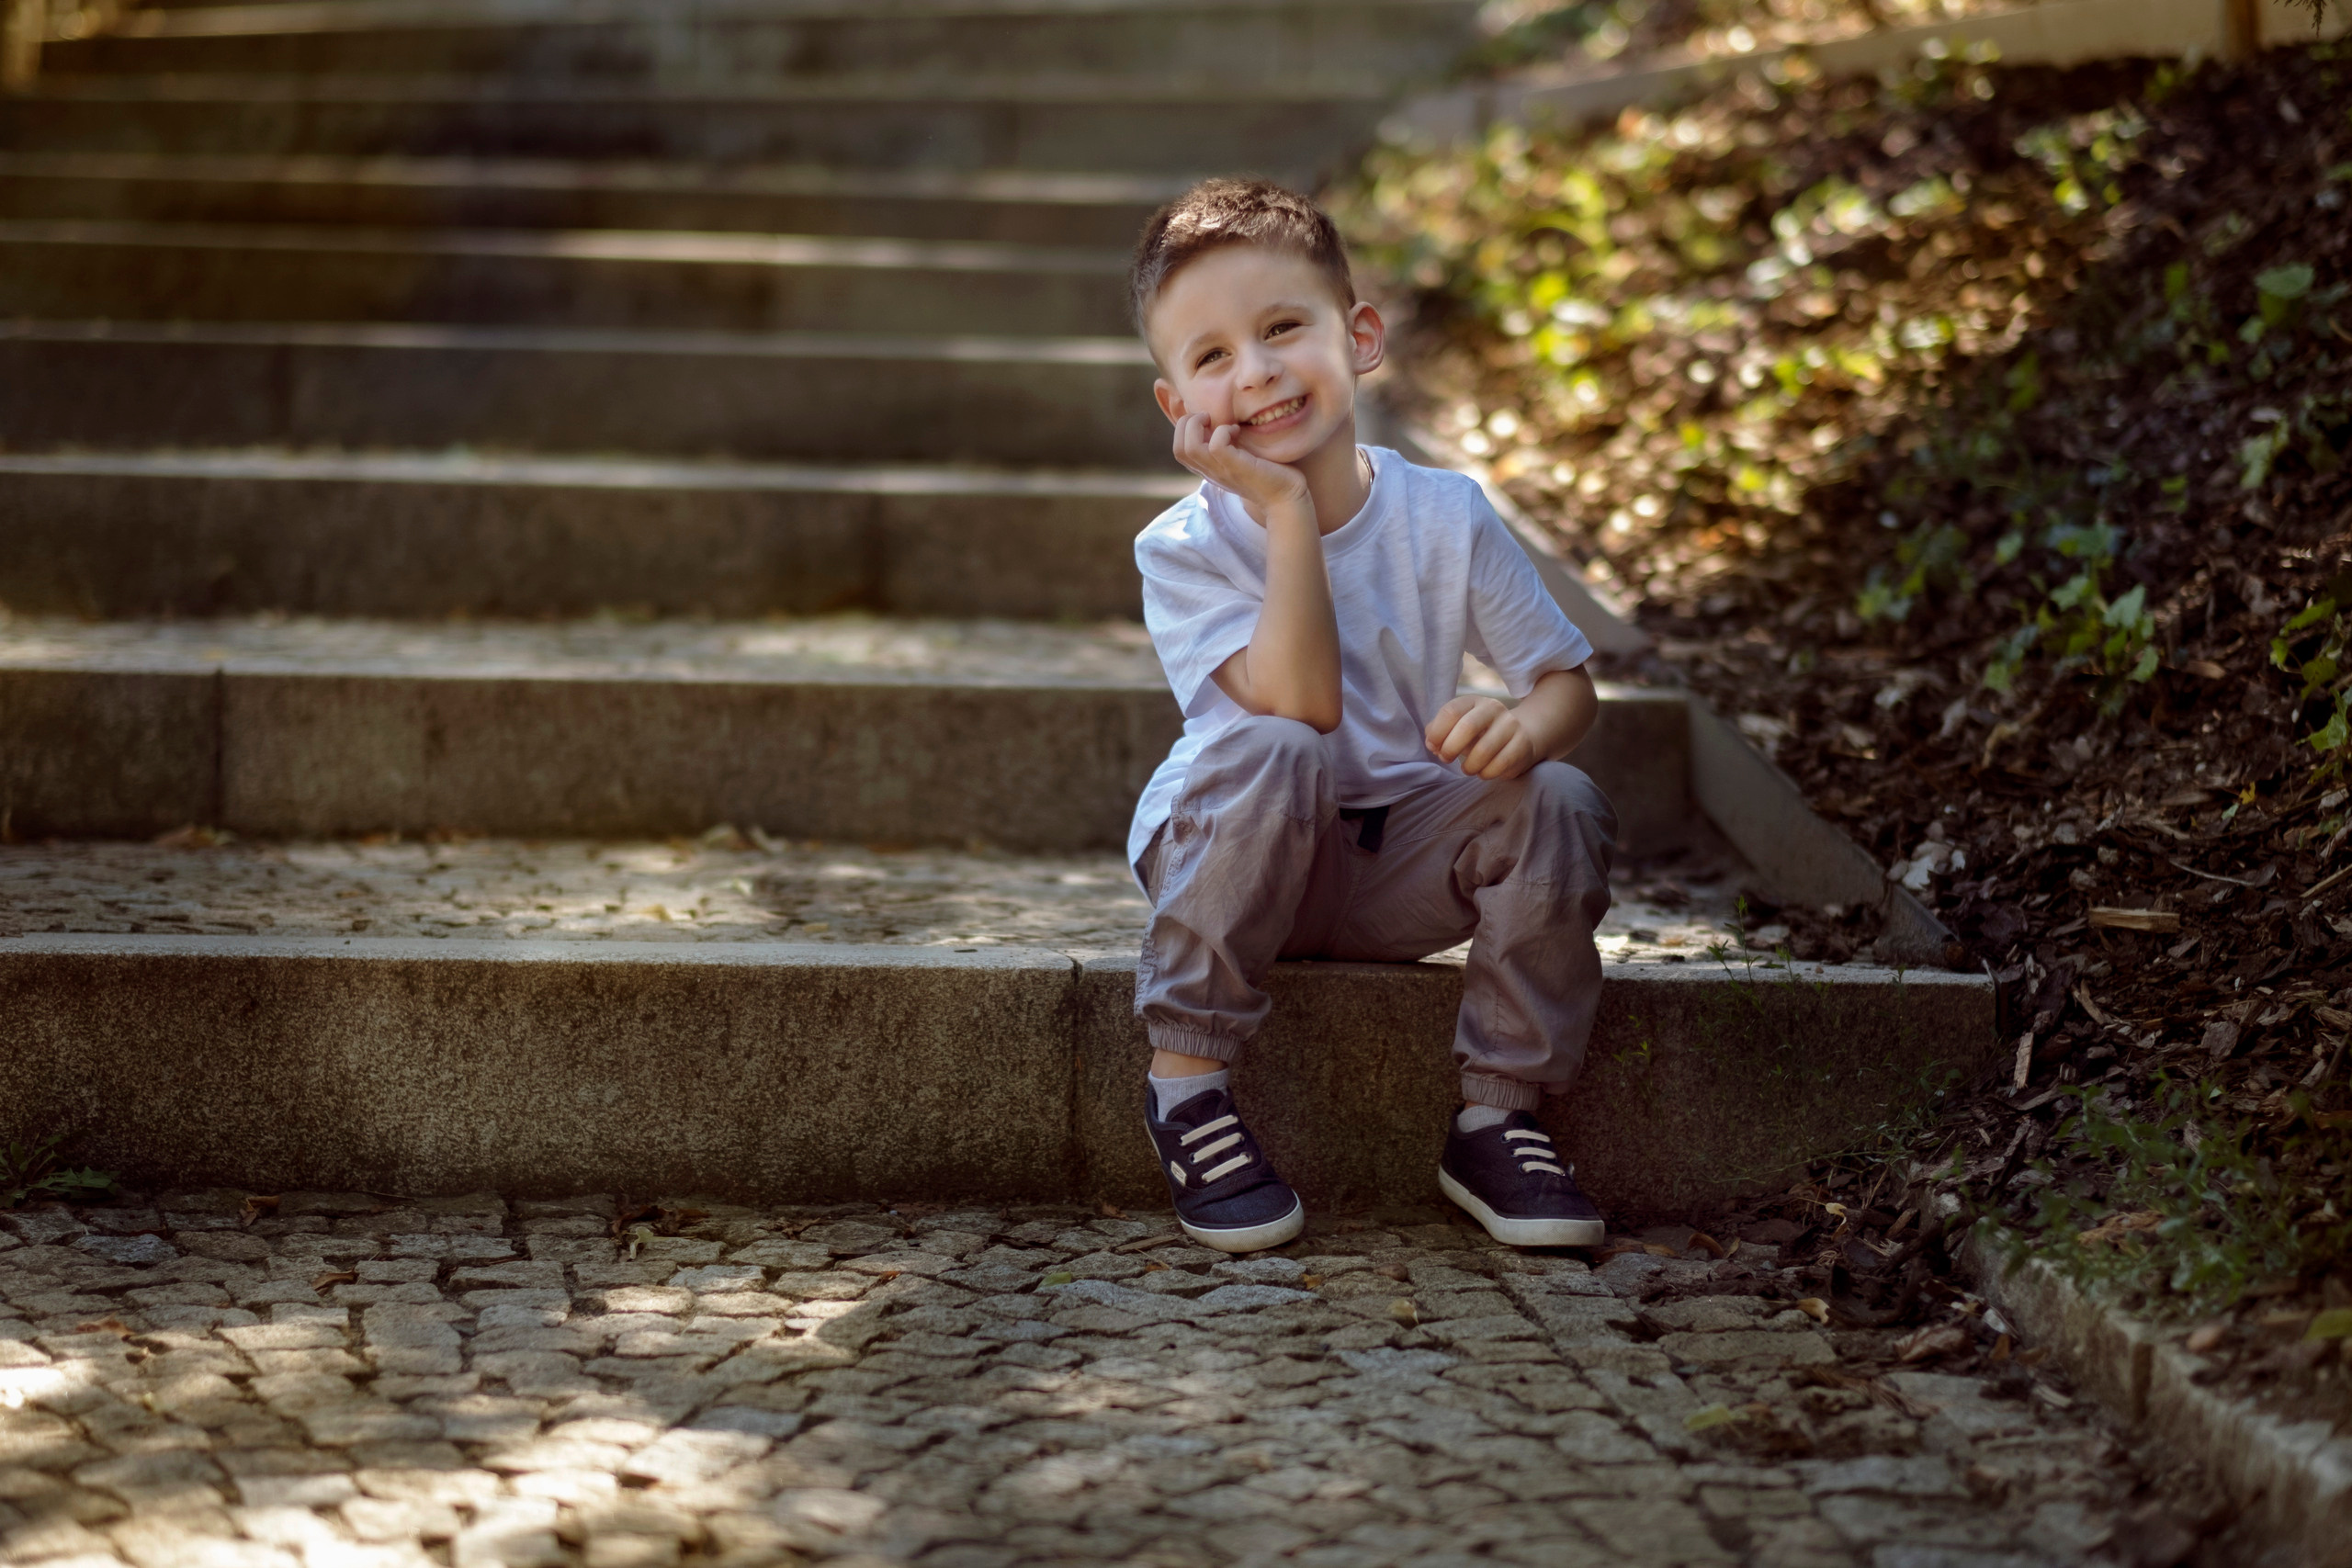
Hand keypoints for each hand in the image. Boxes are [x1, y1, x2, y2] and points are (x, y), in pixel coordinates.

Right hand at [1171, 412, 1308, 514]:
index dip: (1185, 428)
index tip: (1209, 420)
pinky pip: (1216, 446)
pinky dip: (1223, 431)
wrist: (1286, 498)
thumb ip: (1229, 444)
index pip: (1179, 450)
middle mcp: (1211, 472)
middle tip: (1209, 417)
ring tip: (1217, 421)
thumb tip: (1224, 420)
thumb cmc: (1269, 474)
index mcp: (1209, 470)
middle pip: (1178, 448)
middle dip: (1187, 423)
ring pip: (1188, 448)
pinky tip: (1237, 431)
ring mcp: (1222, 471)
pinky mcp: (1236, 468)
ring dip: (1198, 425)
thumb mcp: (1242, 456)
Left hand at [1425, 695, 1541, 780]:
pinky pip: (1500, 764)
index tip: (1434, 747)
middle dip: (1451, 748)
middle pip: (1467, 727)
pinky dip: (1486, 773)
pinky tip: (1483, 772)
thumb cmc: (1481, 734)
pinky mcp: (1522, 744)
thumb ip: (1439, 732)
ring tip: (1467, 769)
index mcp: (1473, 701)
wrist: (1522, 736)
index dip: (1437, 733)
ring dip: (1469, 766)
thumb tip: (1431, 743)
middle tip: (1446, 759)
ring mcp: (1510, 725)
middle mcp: (1493, 708)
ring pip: (1484, 750)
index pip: (1451, 711)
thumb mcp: (1458, 727)